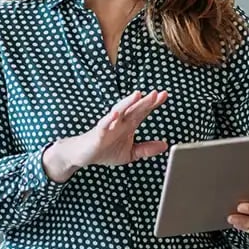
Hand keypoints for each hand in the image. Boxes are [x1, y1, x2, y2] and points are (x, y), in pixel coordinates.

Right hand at [42, 91, 168, 182]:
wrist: (84, 155)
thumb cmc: (106, 150)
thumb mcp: (131, 153)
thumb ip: (146, 148)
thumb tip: (165, 145)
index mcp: (129, 124)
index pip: (143, 111)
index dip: (153, 103)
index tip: (164, 95)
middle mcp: (120, 121)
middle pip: (134, 108)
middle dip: (145, 101)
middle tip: (157, 93)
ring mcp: (109, 125)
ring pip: (120, 111)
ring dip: (128, 102)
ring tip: (138, 95)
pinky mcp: (98, 132)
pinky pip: (104, 123)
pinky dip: (109, 118)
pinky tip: (116, 113)